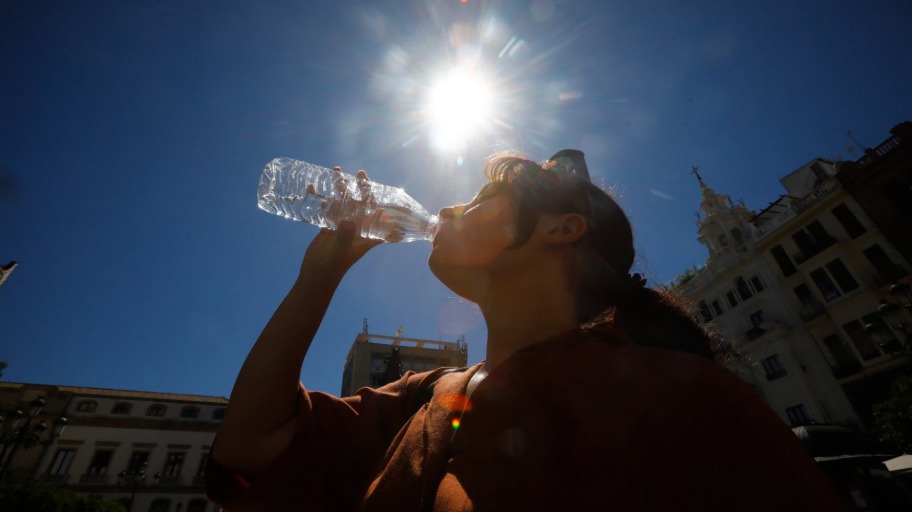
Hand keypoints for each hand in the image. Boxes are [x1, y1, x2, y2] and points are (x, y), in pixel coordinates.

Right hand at [297, 167, 382, 281]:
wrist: (315, 277)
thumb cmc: (331, 267)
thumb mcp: (339, 252)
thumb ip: (345, 236)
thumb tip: (349, 220)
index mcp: (366, 235)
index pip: (378, 215)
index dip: (381, 201)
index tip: (380, 187)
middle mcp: (356, 228)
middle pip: (361, 204)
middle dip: (361, 188)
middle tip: (360, 172)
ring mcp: (342, 226)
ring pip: (343, 203)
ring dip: (340, 188)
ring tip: (336, 171)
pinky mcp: (328, 227)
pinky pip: (326, 208)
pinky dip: (320, 198)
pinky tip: (312, 188)